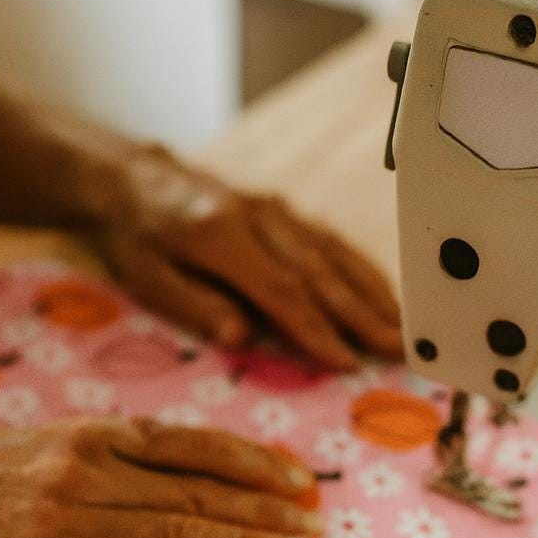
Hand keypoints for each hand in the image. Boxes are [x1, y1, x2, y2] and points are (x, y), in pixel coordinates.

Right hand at [0, 419, 321, 537]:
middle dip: (266, 512)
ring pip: (178, 537)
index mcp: (80, 436)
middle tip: (316, 531)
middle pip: (197, 493)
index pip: (189, 446)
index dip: (251, 466)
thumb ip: (87, 461)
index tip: (297, 484)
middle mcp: (80, 472)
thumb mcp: (20, 450)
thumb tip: (151, 481)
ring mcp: (59, 527)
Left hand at [94, 145, 401, 368]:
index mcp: (222, 234)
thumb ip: (193, 304)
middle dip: (362, 315)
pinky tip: (384, 294)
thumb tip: (239, 337)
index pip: (281, 289)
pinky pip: (330, 240)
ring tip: (404, 328)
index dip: (316, 328)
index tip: (347, 361)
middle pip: (319, 272)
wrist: (132, 176)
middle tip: (397, 351)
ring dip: (372, 292)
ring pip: (334, 253)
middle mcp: (258, 216)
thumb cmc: (136, 236)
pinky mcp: (283, 209)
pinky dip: (362, 268)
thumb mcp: (145, 276)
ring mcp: (275, 209)